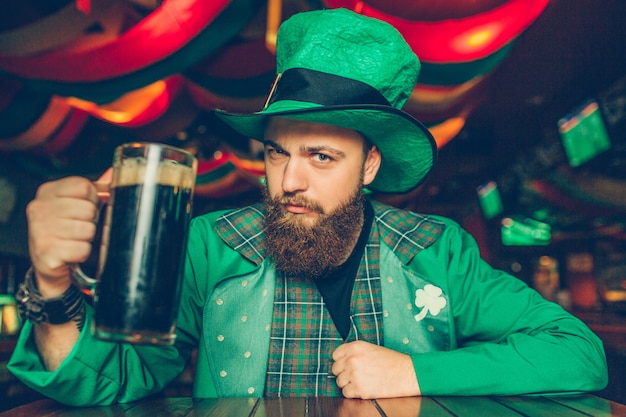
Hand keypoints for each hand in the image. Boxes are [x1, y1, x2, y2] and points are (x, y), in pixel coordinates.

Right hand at [26, 176, 100, 296]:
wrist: (49, 263)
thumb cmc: (65, 231)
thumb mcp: (76, 206)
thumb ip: (93, 190)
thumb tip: (112, 173)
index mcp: (47, 192)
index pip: (84, 186)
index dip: (93, 200)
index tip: (84, 209)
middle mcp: (40, 208)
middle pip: (89, 208)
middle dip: (91, 221)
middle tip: (79, 228)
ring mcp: (40, 229)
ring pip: (88, 229)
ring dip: (87, 238)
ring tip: (75, 239)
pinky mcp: (46, 251)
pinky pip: (83, 249)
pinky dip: (82, 253)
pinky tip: (72, 252)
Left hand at [331, 340, 420, 398]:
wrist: (406, 373)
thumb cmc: (393, 361)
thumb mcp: (371, 349)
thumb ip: (355, 353)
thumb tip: (343, 361)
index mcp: (355, 347)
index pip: (335, 355)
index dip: (341, 361)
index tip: (346, 365)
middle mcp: (352, 359)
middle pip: (335, 369)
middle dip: (344, 373)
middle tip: (355, 375)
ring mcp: (354, 374)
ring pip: (339, 382)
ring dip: (348, 383)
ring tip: (361, 382)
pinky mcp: (358, 388)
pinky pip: (345, 393)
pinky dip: (353, 393)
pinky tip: (363, 388)